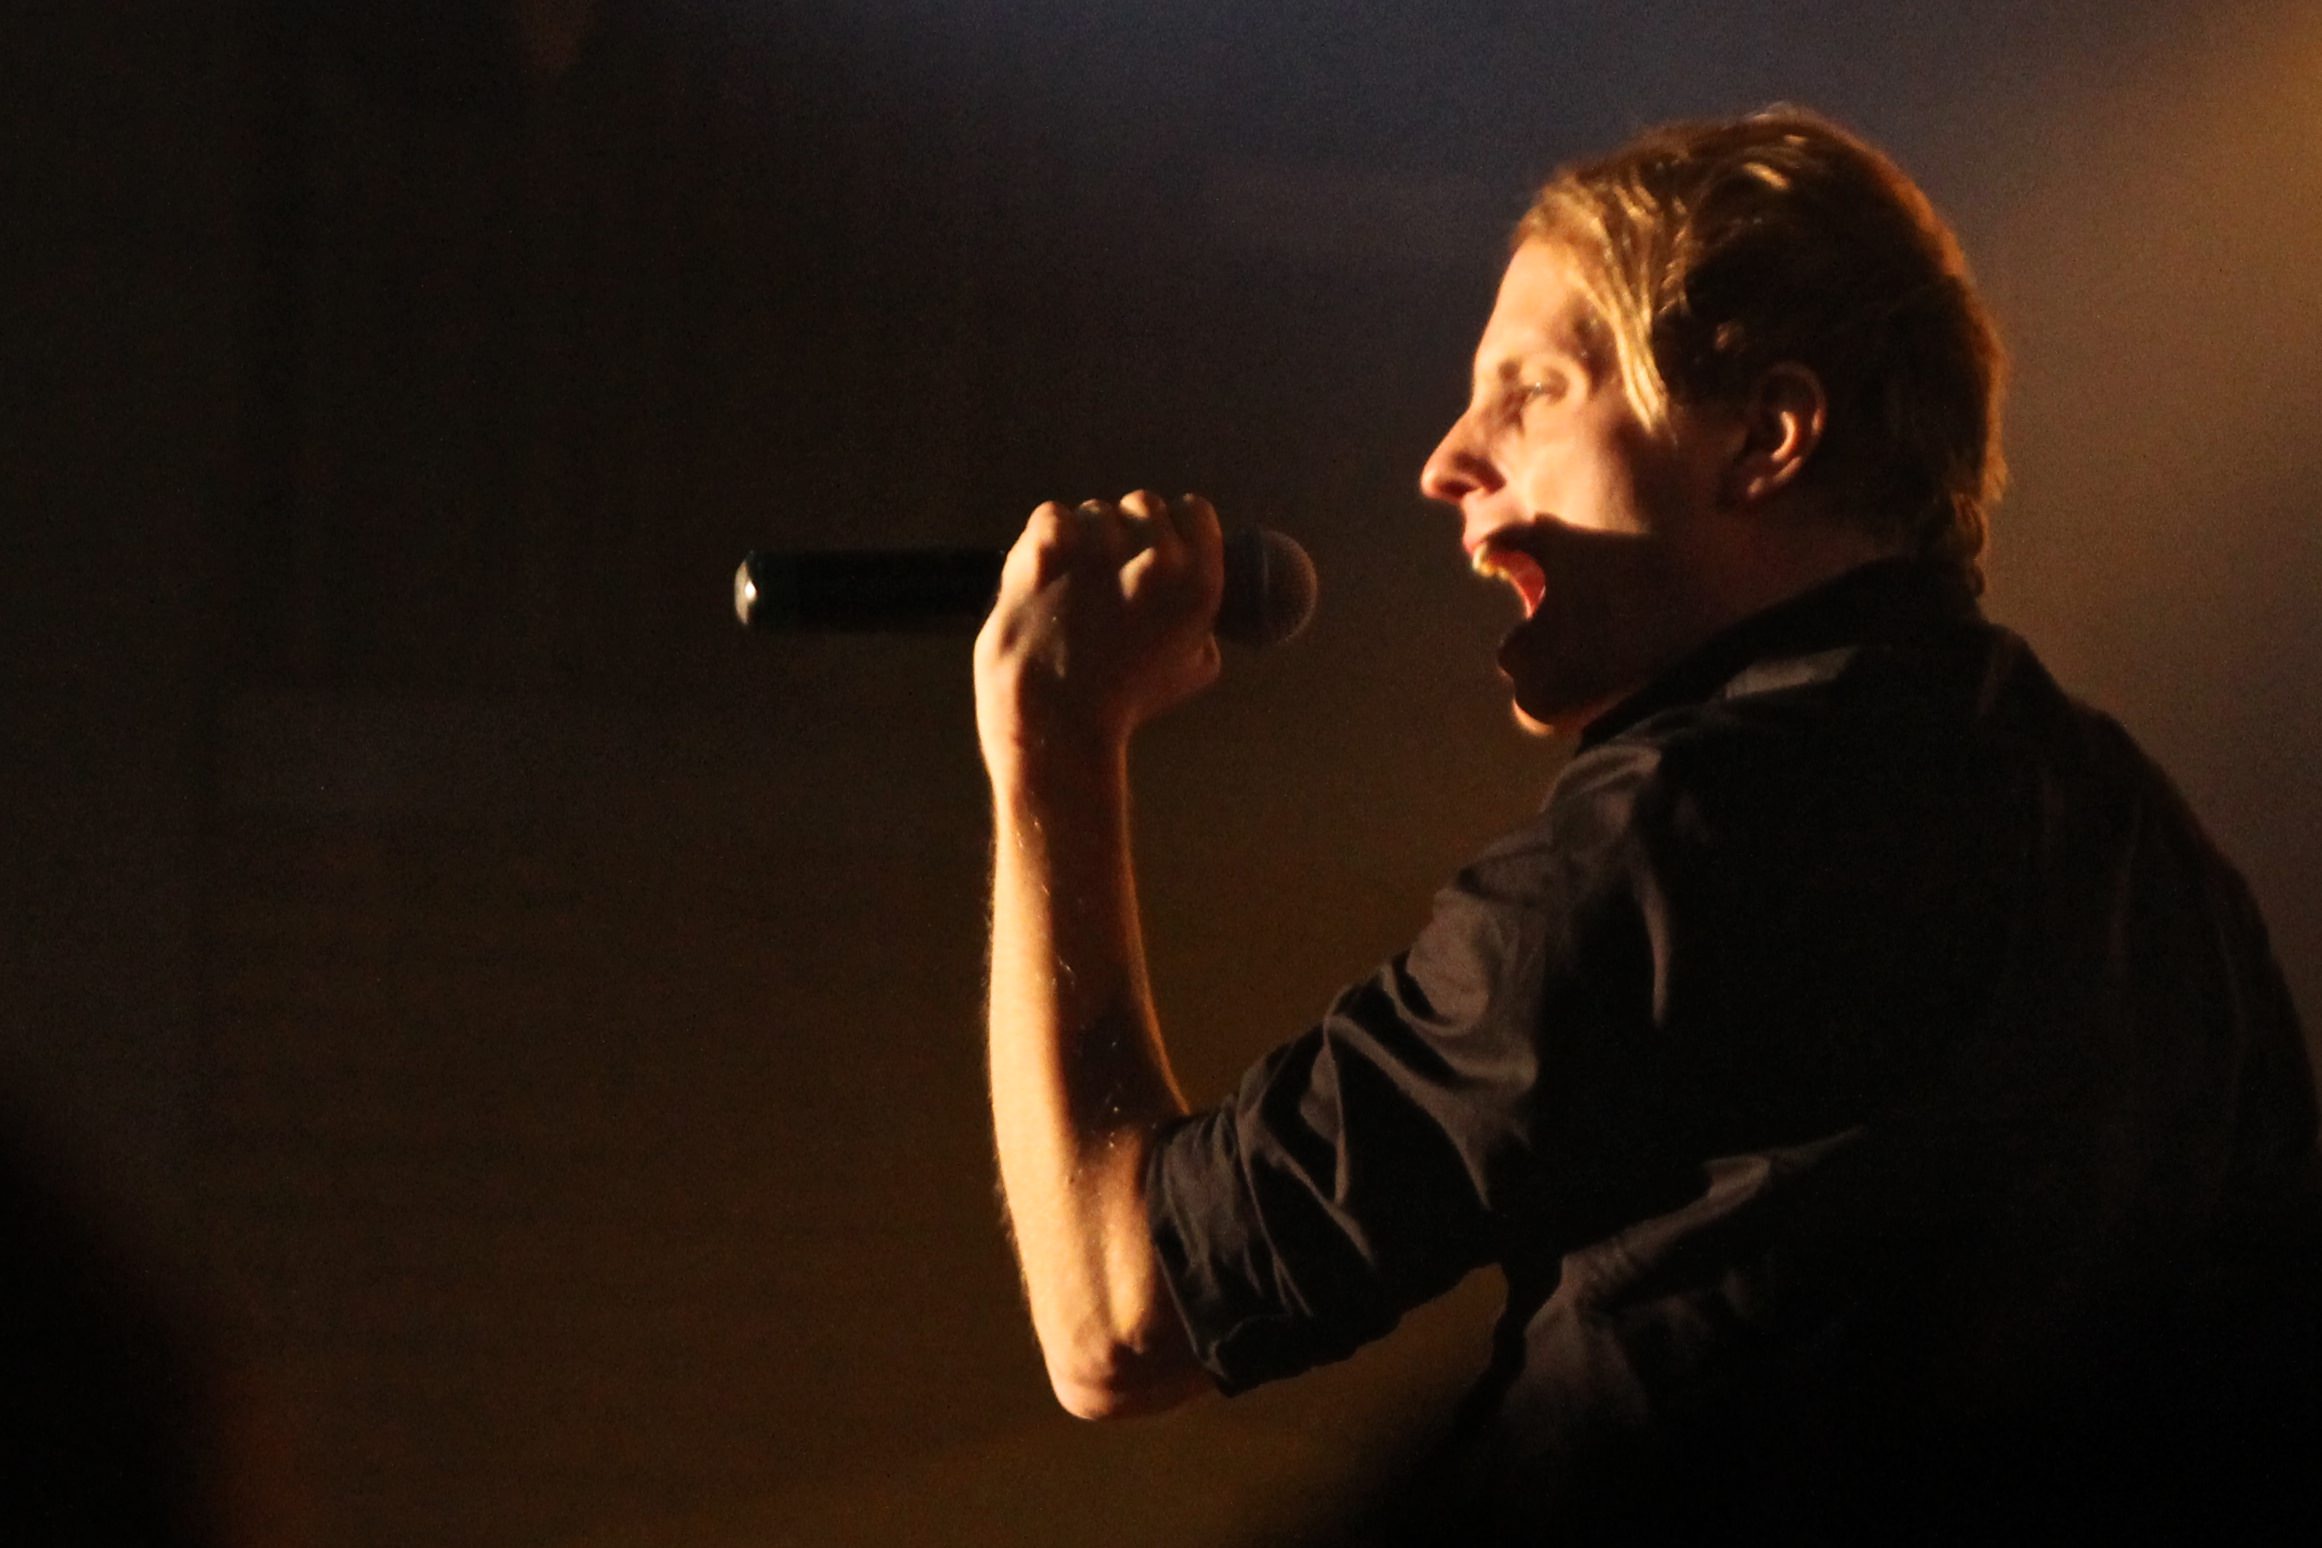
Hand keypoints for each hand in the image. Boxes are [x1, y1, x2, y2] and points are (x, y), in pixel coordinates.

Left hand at [974, 490, 1223, 770]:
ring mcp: (1102, 549)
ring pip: (1093, 512)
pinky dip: (1044, 542)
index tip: (1153, 547)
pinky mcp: (1050, 547)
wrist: (1054, 722)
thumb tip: (1204, 580)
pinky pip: (1052, 516)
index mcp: (1200, 582)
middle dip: (1125, 533)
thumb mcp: (1195, 666)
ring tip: (1071, 590)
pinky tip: (1046, 580)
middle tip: (1105, 574)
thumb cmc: (1123, 702)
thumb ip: (1204, 614)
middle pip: (1143, 504)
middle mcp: (1158, 559)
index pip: (1193, 509)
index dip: (1171, 526)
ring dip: (1082, 539)